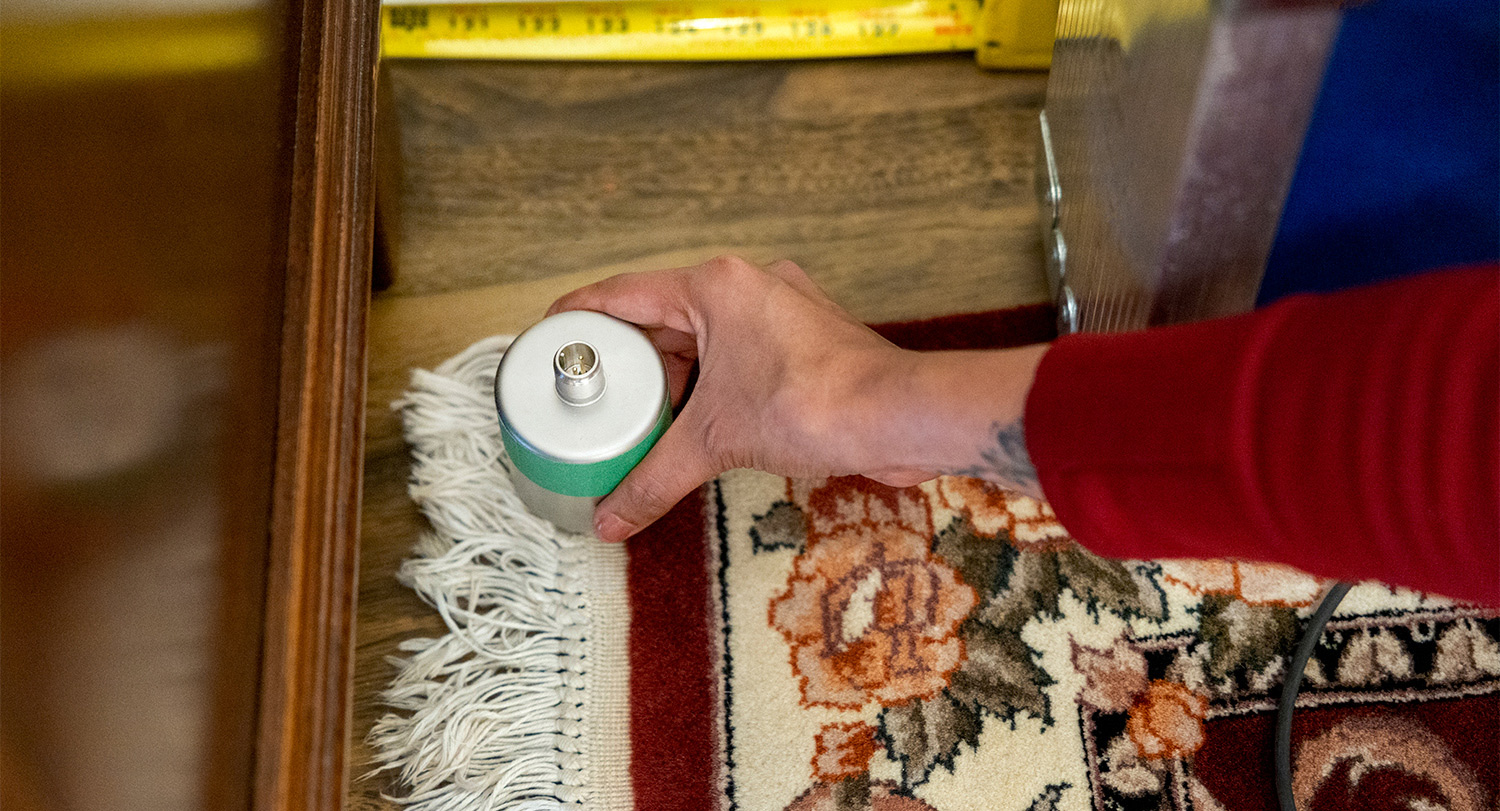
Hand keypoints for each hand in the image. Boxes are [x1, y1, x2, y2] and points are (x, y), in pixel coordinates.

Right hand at [548, 255, 1048, 541]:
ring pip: (705, 341)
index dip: (579, 315)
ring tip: (640, 421)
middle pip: (664, 320)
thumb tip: (609, 518)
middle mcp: (748, 288)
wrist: (901, 419)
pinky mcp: (806, 344)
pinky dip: (713, 388)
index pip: (623, 293)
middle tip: (593, 399)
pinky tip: (696, 425)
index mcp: (716, 286)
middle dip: (629, 363)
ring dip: (674, 380)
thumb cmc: (818, 404)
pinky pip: (739, 359)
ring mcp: (781, 314)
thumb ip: (653, 479)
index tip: (547, 336)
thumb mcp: (715, 442)